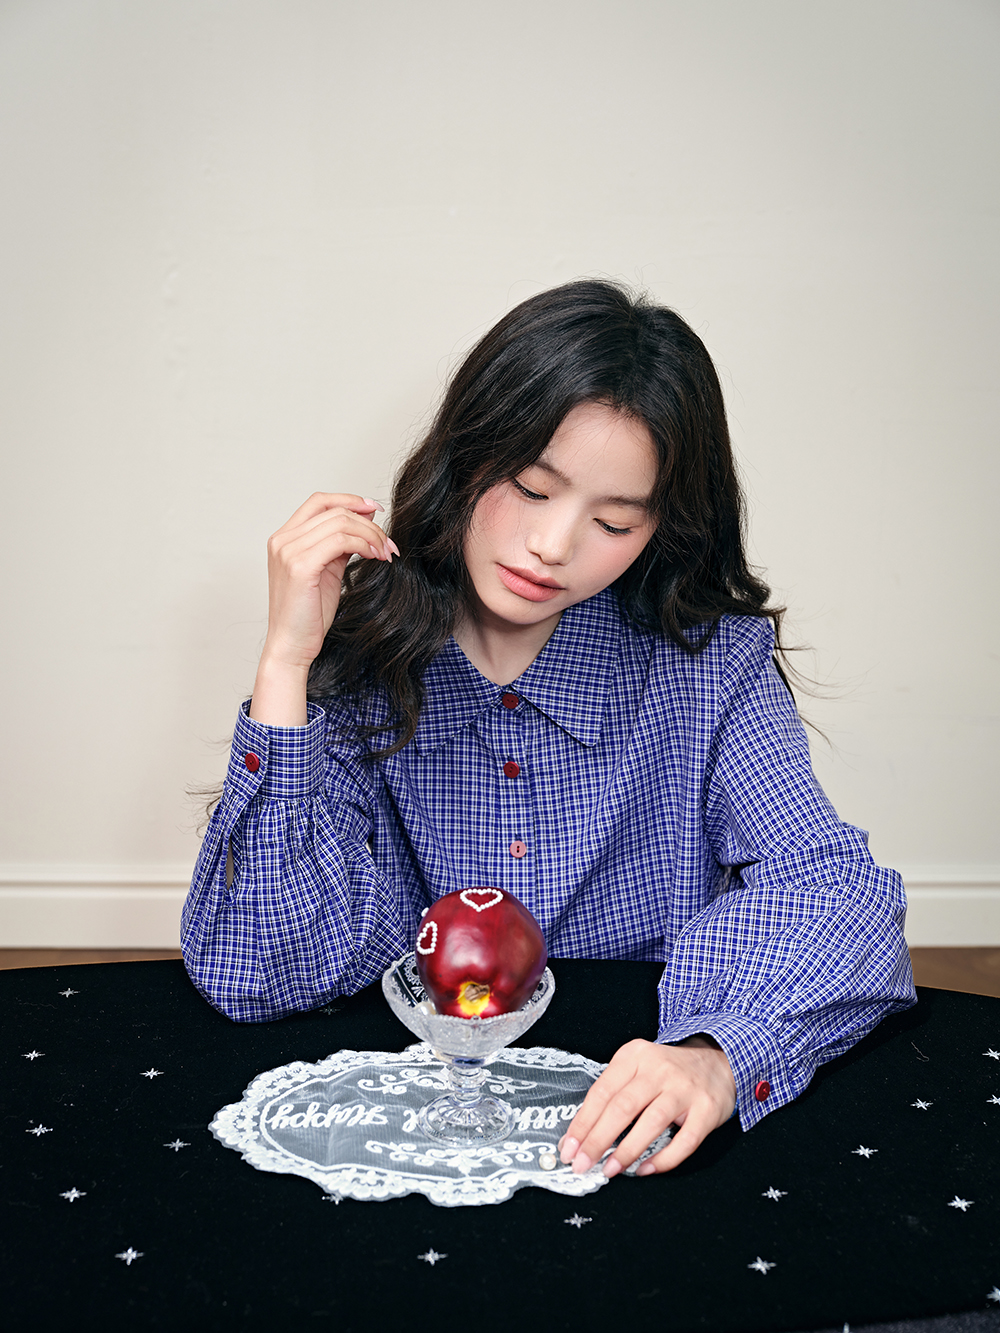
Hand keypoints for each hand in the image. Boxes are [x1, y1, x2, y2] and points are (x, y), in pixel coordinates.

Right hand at [250, 493, 398, 724]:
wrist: (292, 646)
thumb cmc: (308, 614)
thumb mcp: (328, 570)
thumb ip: (341, 544)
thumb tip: (366, 518)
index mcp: (284, 538)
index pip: (319, 501)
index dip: (350, 500)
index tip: (376, 509)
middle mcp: (282, 540)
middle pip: (334, 510)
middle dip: (368, 523)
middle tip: (388, 543)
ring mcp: (288, 551)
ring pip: (340, 523)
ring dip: (371, 535)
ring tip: (385, 552)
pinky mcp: (300, 566)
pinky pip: (340, 541)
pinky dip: (363, 544)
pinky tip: (376, 556)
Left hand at [559, 1035, 735, 1177]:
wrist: (718, 1061)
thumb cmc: (668, 1072)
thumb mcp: (638, 1067)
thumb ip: (615, 1092)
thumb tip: (583, 1134)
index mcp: (635, 1056)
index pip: (602, 1092)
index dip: (583, 1123)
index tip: (568, 1149)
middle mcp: (659, 1069)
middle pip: (622, 1107)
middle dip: (597, 1140)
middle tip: (581, 1165)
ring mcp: (684, 1088)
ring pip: (651, 1122)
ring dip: (627, 1151)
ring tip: (609, 1170)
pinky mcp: (707, 1109)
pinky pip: (684, 1141)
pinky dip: (663, 1159)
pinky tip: (644, 1170)